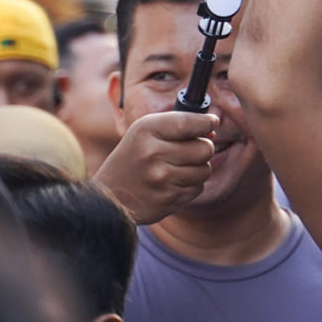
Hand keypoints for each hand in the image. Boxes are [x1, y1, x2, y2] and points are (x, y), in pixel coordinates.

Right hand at [95, 109, 218, 225]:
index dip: (207, 122)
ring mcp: (160, 179)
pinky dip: (190, 186)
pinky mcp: (167, 200)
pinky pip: (197, 189)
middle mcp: (153, 153)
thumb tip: (213, 126)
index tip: (212, 123)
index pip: (190, 122)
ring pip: (205, 170)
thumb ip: (178, 125)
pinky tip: (172, 184)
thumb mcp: (145, 132)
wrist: (108, 197)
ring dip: (197, 170)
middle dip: (202, 149)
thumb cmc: (132, 158)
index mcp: (147, 130)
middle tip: (187, 152)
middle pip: (205, 148)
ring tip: (176, 169)